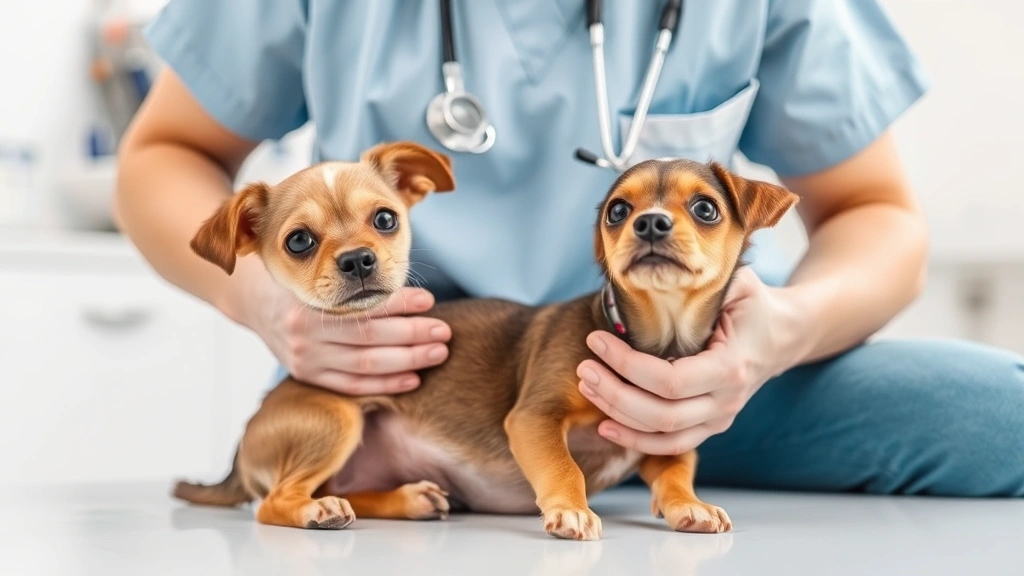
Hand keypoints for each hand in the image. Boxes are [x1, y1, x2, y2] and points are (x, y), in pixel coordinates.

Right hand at [224, 256, 450, 394]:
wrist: (258, 307)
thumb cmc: (303, 285)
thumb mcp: (319, 274)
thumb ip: (354, 281)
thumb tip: (410, 286)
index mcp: (308, 304)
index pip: (362, 306)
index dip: (399, 304)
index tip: (429, 299)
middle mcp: (304, 335)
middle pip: (370, 338)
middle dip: (413, 334)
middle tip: (444, 331)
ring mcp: (305, 361)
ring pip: (366, 365)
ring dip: (408, 360)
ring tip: (438, 353)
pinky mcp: (309, 379)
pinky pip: (353, 387)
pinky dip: (386, 384)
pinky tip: (413, 378)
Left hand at [576, 267, 801, 454]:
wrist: (783, 335)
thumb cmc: (753, 304)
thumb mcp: (736, 282)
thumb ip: (703, 277)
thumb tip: (655, 266)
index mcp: (731, 366)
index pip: (671, 381)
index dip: (627, 366)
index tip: (596, 339)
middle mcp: (727, 401)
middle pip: (662, 415)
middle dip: (615, 394)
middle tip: (582, 369)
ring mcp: (719, 419)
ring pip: (662, 435)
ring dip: (618, 415)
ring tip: (587, 387)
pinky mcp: (709, 426)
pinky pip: (670, 444)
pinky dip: (635, 440)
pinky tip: (605, 425)